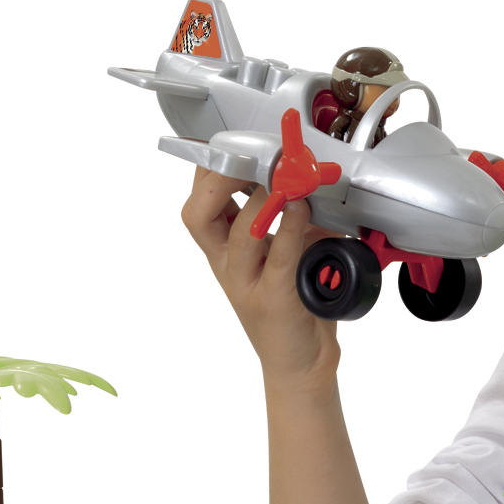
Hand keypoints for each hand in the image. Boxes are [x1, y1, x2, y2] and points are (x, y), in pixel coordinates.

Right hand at [181, 167, 340, 383]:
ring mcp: (247, 283)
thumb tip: (304, 172)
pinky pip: (278, 257)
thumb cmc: (294, 304)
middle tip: (247, 157)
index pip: (200, 198)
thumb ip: (288, 215)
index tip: (231, 140)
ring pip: (240, 234)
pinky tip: (300, 208)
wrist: (301, 362)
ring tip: (282, 179)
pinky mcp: (274, 300)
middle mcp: (227, 264)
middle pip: (199, 214)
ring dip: (261, 200)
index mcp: (223, 248)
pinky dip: (289, 228)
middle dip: (221, 178)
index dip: (210, 166)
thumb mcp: (285, 250)